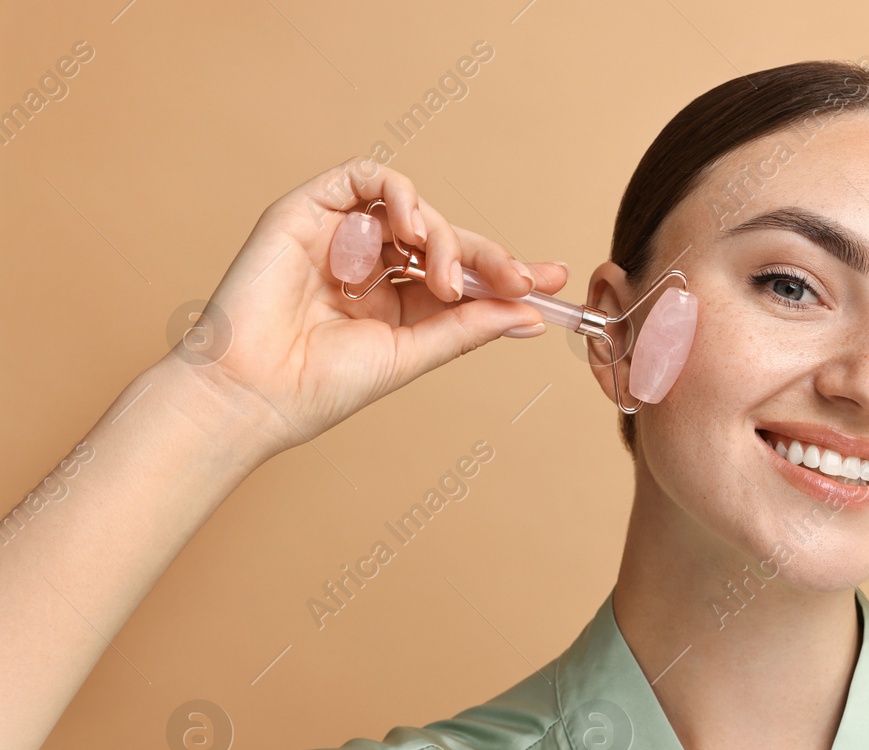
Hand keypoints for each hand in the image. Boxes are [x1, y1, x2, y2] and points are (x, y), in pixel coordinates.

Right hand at [170, 157, 564, 464]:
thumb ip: (467, 328)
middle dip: (486, 255)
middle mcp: (371, 264)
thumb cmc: (320, 386)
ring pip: (411, 207)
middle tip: (518, 279)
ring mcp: (341, 235)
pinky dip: (399, 194)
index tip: (553, 278)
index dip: (505, 269)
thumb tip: (530, 313)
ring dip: (441, 235)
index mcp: (395, 302)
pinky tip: (410, 230)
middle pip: (443, 238)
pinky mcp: (309, 210)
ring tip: (441, 277)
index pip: (461, 272)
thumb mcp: (412, 355)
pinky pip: (365, 176)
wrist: (254, 392)